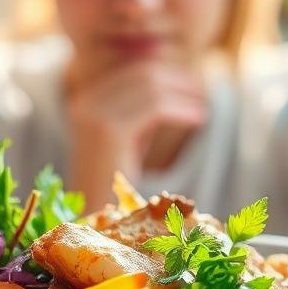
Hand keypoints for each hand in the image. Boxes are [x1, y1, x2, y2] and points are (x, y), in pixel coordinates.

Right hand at [66, 61, 206, 204]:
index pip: (131, 69)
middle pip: (141, 73)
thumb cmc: (116, 182)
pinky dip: (182, 109)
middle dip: (176, 79)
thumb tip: (173, 80)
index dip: (165, 70)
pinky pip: (156, 108)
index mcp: (85, 99)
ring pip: (150, 88)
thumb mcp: (129, 135)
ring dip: (183, 94)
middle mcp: (85, 102)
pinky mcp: (109, 132)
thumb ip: (142, 109)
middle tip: (200, 90)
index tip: (189, 81)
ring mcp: (94, 115)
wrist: (95, 219)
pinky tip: (198, 118)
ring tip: (202, 107)